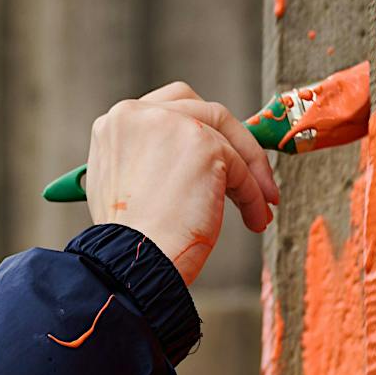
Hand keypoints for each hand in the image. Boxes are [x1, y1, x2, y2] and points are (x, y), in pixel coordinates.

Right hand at [84, 83, 279, 286]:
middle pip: (201, 110)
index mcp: (116, 124)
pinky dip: (252, 193)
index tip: (215, 158)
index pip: (169, 108)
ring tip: (258, 207)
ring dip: (248, 171)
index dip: (197, 130)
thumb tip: (187, 166)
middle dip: (230, 144)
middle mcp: (139, 114)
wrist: (131, 266)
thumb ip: (148, 163)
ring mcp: (172, 125)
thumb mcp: (124, 190)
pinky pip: (239, 165)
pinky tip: (255, 217)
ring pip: (225, 135)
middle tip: (246, 177)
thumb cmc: (128, 245)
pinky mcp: (203, 145)